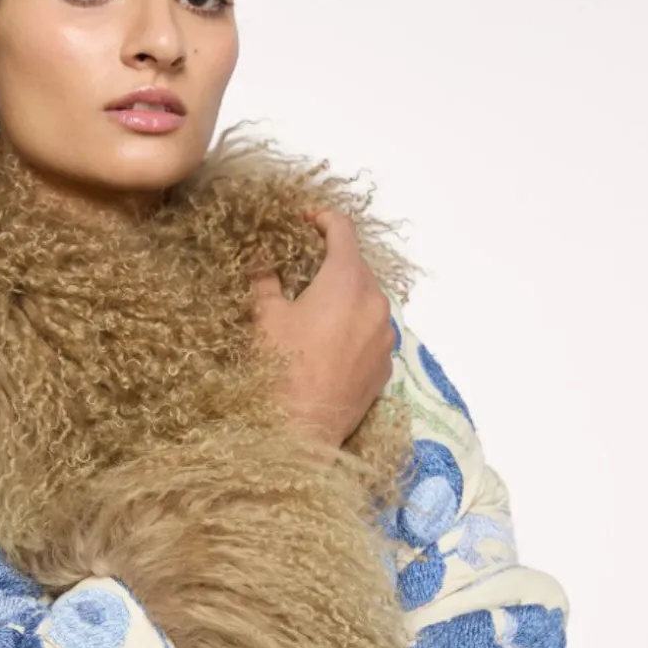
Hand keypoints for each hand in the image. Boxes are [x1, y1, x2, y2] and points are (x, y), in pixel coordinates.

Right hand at [252, 209, 395, 446]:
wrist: (302, 429)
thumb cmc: (280, 367)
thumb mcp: (265, 317)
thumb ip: (266, 280)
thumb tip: (262, 262)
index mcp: (347, 281)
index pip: (343, 231)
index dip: (323, 219)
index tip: (306, 220)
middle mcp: (375, 302)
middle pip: (358, 266)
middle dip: (332, 261)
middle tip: (304, 267)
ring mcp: (385, 335)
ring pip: (368, 300)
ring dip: (345, 295)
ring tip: (317, 308)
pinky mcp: (386, 364)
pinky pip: (372, 331)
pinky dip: (354, 326)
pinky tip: (330, 342)